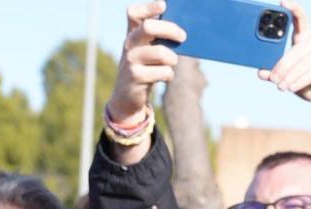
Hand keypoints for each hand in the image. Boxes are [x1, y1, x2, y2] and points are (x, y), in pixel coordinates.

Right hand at [105, 2, 182, 164]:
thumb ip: (158, 39)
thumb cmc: (145, 68)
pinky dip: (169, 74)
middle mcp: (129, 44)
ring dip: (172, 59)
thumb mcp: (147, 51)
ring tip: (171, 63)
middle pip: (149, 27)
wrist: (128, 96)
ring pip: (161, 52)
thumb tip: (182, 32)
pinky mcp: (136, 77)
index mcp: (132, 33)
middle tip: (182, 37)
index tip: (163, 5)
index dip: (148, 7)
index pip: (134, 13)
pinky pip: (164, 72)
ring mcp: (131, 60)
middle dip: (170, 30)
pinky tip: (165, 77)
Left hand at [260, 2, 310, 108]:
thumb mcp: (288, 78)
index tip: (282, 2)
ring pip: (306, 61)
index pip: (300, 18)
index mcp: (306, 37)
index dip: (293, 8)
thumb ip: (275, 73)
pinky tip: (293, 87)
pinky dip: (303, 79)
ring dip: (292, 75)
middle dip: (284, 65)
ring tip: (282, 86)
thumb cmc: (308, 83)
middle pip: (298, 48)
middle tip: (274, 79)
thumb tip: (261, 72)